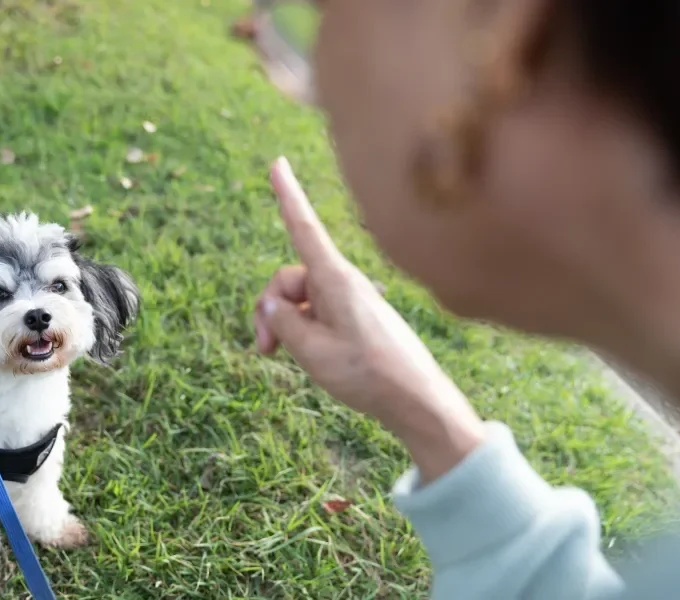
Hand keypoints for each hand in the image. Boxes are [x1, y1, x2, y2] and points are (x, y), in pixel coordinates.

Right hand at [255, 157, 485, 481]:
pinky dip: (304, 330)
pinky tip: (311, 357)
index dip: (288, 195)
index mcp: (335, 279)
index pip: (304, 228)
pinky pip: (318, 312)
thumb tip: (272, 306)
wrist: (415, 399)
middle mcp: (343, 281)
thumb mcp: (311, 350)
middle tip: (264, 349)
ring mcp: (350, 299)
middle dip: (270, 309)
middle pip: (289, 278)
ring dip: (285, 324)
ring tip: (282, 357)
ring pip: (301, 299)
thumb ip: (282, 322)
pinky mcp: (356, 316)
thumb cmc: (366, 374)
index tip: (277, 162)